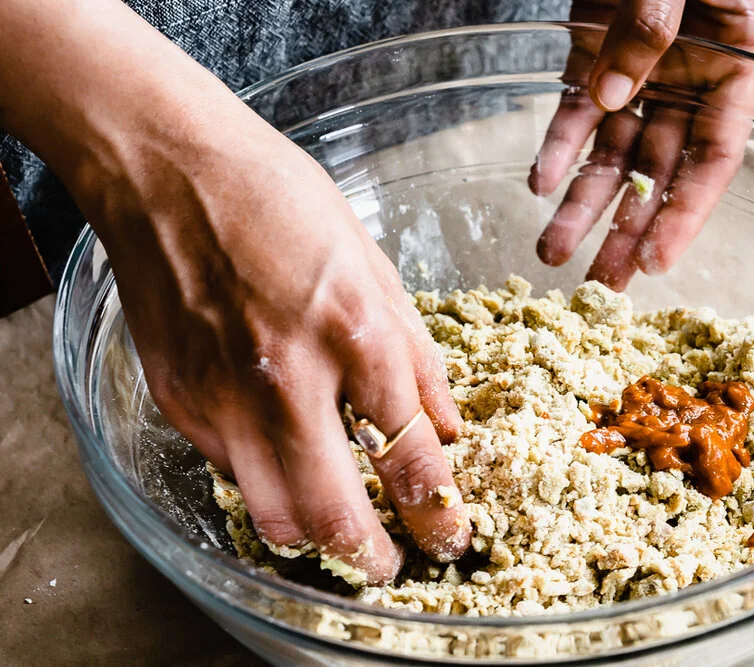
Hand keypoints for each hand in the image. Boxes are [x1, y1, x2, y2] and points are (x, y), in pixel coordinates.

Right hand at [0, 0, 470, 583]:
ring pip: (274, 516)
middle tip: (393, 565)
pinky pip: (232, 472)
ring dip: (315, 538)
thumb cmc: (277, 199)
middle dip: (374, 558)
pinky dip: (267, 484)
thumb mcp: (373, 264)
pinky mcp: (181, 402)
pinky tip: (285, 459)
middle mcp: (288, 378)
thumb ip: (414, 353)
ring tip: (341, 529)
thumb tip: (445, 422)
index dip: (438, 509)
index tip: (449, 533)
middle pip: (335, 514)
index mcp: (354, 332)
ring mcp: (224, 397)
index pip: (409, 453)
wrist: (168, 171)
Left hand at [530, 0, 753, 288]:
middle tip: (599, 286)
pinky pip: (574, 117)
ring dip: (583, 205)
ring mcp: (642, 78)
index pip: (715, 159)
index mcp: (737, 68)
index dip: (686, 214)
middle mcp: (691, 84)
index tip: (655, 261)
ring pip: (612, 157)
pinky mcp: (595, 62)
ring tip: (553, 254)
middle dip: (627, 229)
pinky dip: (555, 149)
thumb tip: (611, 96)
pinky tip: (537, 185)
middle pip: (659, 174)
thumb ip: (653, 26)